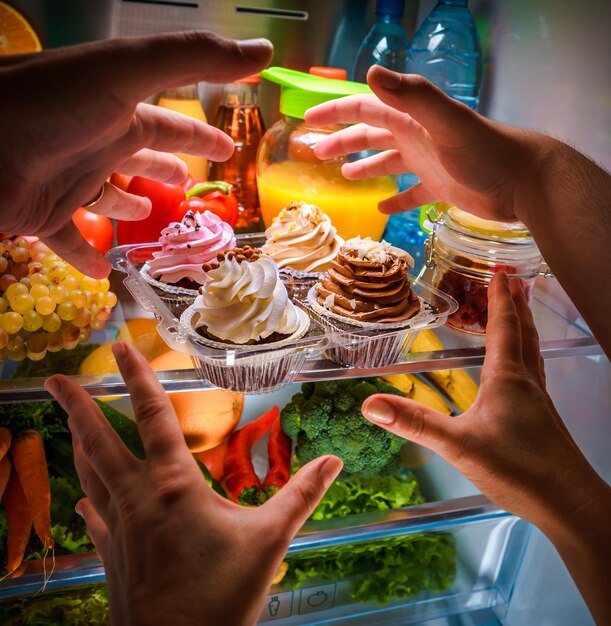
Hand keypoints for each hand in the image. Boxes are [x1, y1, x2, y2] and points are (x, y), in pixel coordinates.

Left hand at [0, 32, 272, 276]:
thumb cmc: (54, 105)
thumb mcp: (129, 71)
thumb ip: (194, 59)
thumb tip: (263, 51)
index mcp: (119, 111)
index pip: (171, 124)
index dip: (201, 136)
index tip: (227, 149)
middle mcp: (96, 143)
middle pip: (140, 159)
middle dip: (167, 169)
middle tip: (189, 185)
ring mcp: (69, 179)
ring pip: (108, 198)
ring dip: (128, 208)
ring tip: (150, 218)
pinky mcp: (44, 214)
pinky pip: (72, 241)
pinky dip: (90, 257)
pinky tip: (108, 273)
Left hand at [45, 344, 341, 625]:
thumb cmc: (223, 597)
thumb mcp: (270, 540)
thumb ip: (301, 494)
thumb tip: (335, 460)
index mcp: (173, 484)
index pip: (152, 415)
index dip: (137, 376)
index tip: (121, 347)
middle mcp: (137, 497)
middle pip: (98, 439)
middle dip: (75, 405)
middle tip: (54, 379)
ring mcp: (118, 526)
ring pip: (90, 472)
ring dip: (78, 442)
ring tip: (69, 421)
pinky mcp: (111, 554)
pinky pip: (94, 515)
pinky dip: (88, 497)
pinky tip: (83, 498)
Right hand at [305, 65, 547, 222]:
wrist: (522, 182)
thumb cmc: (485, 152)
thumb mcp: (446, 121)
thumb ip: (411, 97)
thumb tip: (369, 74)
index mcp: (411, 119)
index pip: (365, 108)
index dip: (336, 112)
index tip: (308, 120)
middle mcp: (415, 137)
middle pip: (371, 135)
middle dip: (343, 141)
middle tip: (316, 153)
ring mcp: (427, 163)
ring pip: (387, 163)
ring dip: (365, 167)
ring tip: (344, 176)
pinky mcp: (439, 188)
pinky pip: (410, 194)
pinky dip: (396, 201)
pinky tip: (382, 209)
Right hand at [361, 273, 610, 623]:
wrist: (570, 504)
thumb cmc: (519, 471)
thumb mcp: (458, 446)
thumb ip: (414, 424)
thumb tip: (370, 404)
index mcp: (508, 379)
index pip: (504, 328)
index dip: (499, 299)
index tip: (499, 272)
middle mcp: (527, 382)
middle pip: (523, 333)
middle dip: (515, 304)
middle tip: (511, 279)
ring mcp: (539, 400)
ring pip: (532, 350)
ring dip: (523, 325)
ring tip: (518, 310)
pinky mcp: (542, 417)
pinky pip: (533, 370)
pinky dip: (525, 352)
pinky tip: (519, 367)